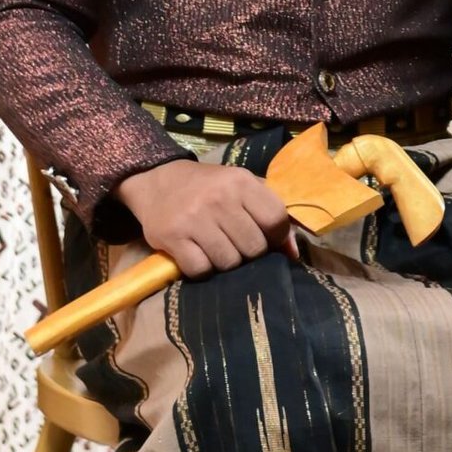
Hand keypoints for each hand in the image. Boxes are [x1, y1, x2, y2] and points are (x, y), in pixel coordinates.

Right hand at [116, 158, 298, 277]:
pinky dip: (203, 269)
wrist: (158, 181)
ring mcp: (194, 218)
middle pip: (254, 248)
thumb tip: (292, 253)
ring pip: (229, 262)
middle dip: (249, 253)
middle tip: (237, 245)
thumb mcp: (241, 186)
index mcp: (241, 181)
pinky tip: (198, 254)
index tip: (266, 240)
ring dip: (226, 263)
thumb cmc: (209, 187)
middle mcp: (219, 198)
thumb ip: (270, 211)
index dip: (277, 237)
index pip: (276, 220)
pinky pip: (201, 270)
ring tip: (217, 249)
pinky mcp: (172, 237)